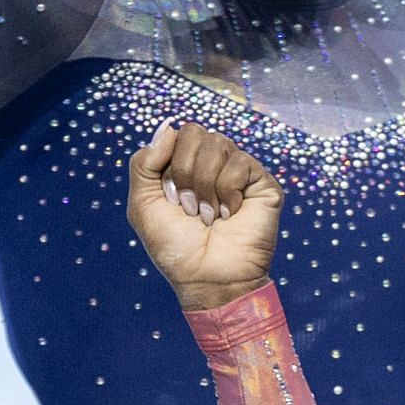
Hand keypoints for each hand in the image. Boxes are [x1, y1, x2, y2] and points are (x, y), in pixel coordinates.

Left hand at [129, 121, 280, 311]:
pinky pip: (239, 163)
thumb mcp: (143, 205)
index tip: (168, 196)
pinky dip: (226, 193)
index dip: (166, 162)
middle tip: (187, 207)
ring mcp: (238, 170)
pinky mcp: (261, 181)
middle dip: (183, 172)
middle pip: (193, 132)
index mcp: (182, 166)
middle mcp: (211, 163)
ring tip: (207, 215)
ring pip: (217, 144)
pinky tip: (229, 214)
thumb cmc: (175, 247)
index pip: (174, 134)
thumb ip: (143, 164)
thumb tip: (167, 127)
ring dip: (204, 185)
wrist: (207, 277)